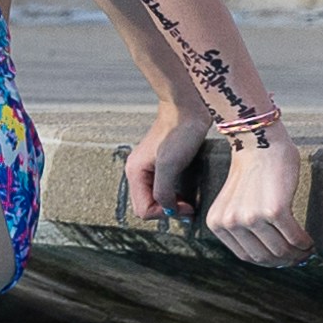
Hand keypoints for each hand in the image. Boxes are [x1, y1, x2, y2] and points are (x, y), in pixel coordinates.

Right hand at [122, 105, 212, 227]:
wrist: (187, 109)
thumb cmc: (178, 132)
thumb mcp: (169, 165)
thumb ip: (164, 191)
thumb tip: (167, 209)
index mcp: (134, 173)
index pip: (143, 209)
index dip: (164, 213)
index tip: (186, 208)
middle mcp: (137, 172)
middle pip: (146, 205)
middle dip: (167, 210)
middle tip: (188, 207)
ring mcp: (148, 168)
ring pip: (154, 198)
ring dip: (171, 203)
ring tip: (188, 201)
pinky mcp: (160, 164)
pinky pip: (162, 188)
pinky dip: (174, 194)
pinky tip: (185, 191)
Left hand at [204, 137, 311, 265]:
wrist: (258, 143)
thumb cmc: (251, 171)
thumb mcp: (234, 203)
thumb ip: (242, 226)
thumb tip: (271, 257)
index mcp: (218, 224)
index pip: (246, 256)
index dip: (267, 261)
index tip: (282, 260)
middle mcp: (231, 223)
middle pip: (264, 256)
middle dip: (284, 261)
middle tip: (299, 258)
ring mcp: (251, 218)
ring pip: (281, 250)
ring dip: (297, 254)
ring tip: (307, 251)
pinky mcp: (274, 210)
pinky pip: (294, 236)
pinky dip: (305, 243)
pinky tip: (310, 242)